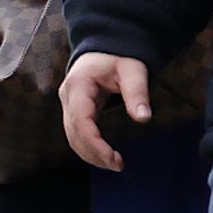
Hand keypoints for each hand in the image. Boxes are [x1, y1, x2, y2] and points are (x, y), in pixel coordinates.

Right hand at [61, 52, 154, 171]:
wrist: (107, 46)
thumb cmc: (120, 56)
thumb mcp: (133, 70)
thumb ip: (137, 92)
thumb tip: (144, 118)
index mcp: (79, 85)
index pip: (81, 121)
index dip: (94, 143)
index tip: (113, 158)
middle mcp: (68, 96)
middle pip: (73, 133)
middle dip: (93, 153)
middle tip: (118, 165)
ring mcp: (69, 103)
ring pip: (72, 136)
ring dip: (90, 153)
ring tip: (114, 164)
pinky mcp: (75, 109)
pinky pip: (77, 132)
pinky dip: (89, 146)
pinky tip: (104, 155)